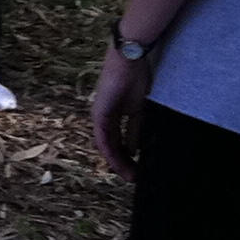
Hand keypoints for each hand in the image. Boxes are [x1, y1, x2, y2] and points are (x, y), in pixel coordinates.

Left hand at [90, 46, 153, 179]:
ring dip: (117, 162)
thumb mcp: (139, 110)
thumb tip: (136, 149)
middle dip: (123, 164)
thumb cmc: (136, 78)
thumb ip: (136, 129)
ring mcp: (99, 116)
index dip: (127, 157)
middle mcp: (104, 118)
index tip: (137, 170)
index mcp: (114, 115)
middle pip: (111, 147)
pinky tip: (119, 163)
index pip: (118, 142)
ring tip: (129, 176)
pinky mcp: (99, 114)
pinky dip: (111, 152)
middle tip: (134, 178)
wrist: (129, 61)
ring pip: (106, 146)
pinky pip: (104, 138)